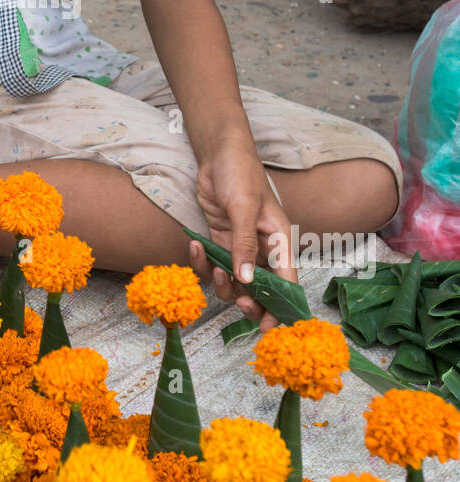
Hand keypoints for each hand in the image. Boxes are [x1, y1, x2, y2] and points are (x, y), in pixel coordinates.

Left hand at [186, 143, 296, 331]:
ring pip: (235, 283)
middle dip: (250, 302)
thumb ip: (245, 244)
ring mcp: (240, 248)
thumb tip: (248, 281)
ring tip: (216, 266)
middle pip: (262, 291)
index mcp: (280, 241)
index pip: (287, 282)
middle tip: (239, 300)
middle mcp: (263, 249)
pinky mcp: (221, 243)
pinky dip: (203, 262)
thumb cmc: (240, 173)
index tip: (268, 327)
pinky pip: (213, 265)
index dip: (281, 308)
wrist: (217, 154)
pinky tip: (195, 245)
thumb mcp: (244, 207)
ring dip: (223, 283)